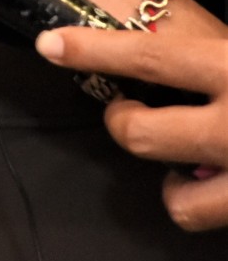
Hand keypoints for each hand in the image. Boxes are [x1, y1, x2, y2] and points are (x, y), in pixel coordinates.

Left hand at [38, 14, 227, 230]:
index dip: (92, 51)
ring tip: (187, 159)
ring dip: (171, 179)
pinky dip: (201, 201)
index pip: (148, 57)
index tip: (50, 44)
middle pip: (139, 133)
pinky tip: (215, 181)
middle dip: (122, 123)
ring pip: (174, 197)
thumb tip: (156, 52)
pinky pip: (203, 216)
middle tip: (132, 111)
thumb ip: (209, 55)